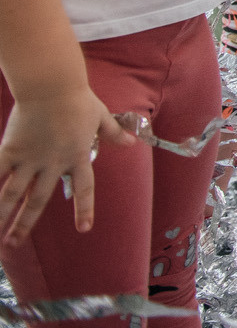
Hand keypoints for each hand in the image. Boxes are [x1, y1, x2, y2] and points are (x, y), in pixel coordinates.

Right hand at [0, 85, 134, 243]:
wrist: (52, 85)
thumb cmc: (78, 99)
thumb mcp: (101, 116)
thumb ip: (113, 133)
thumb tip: (132, 143)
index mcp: (77, 156)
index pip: (84, 188)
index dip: (84, 208)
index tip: (84, 229)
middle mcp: (53, 163)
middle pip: (38, 200)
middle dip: (24, 224)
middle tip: (14, 243)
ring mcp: (30, 158)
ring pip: (12, 193)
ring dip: (1, 214)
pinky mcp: (11, 149)